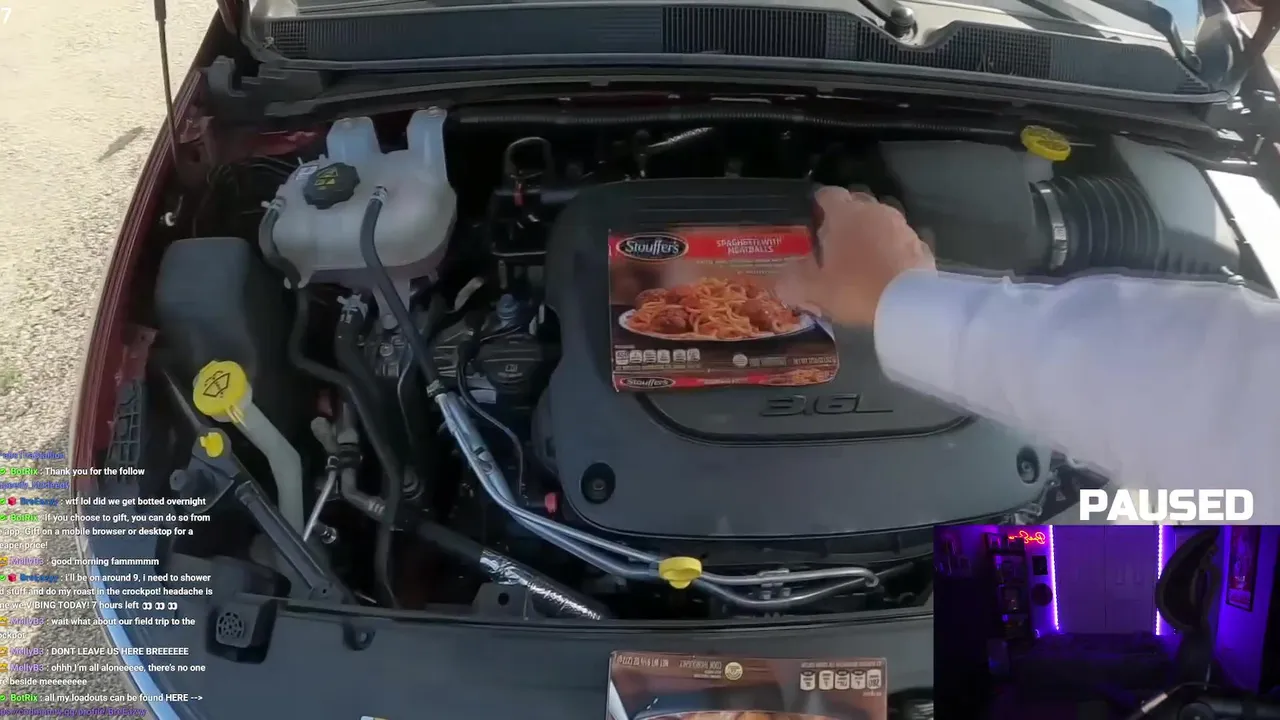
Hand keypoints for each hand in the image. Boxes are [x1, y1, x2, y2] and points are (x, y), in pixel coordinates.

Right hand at [779, 186, 935, 326]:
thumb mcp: (815, 290)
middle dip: (846, 215)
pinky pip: (900, 239)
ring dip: (871, 231)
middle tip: (835, 238)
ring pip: (882, 219)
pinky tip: (886, 268)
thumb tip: (782, 281)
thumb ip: (793, 282)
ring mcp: (902, 225)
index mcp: (846, 214)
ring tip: (862, 255)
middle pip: (857, 202)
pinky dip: (892, 248)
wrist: (908, 305)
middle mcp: (875, 211)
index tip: (814, 216)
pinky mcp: (921, 244)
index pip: (828, 194)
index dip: (819, 203)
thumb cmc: (856, 289)